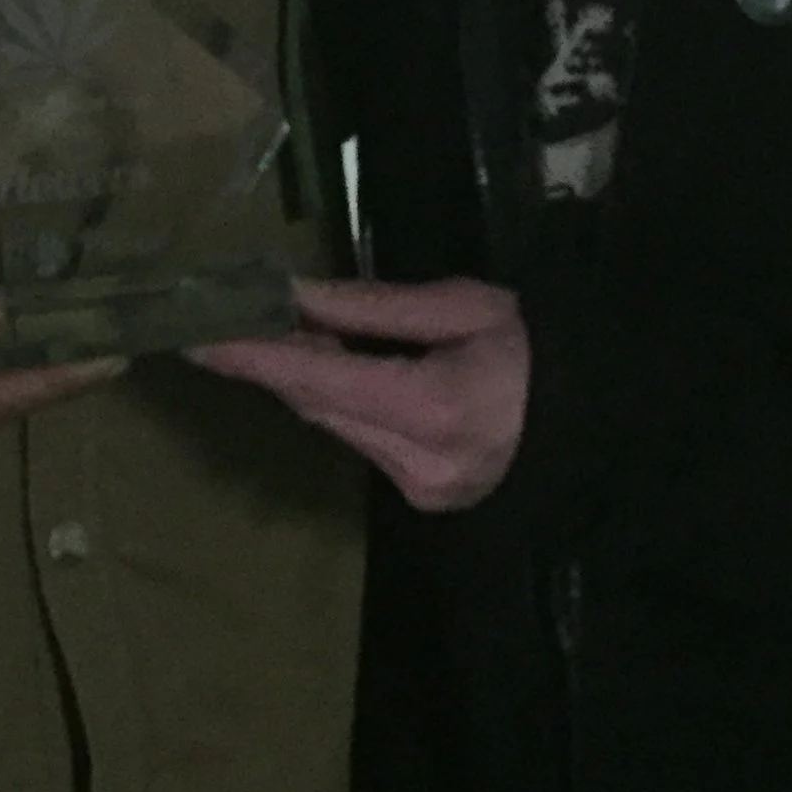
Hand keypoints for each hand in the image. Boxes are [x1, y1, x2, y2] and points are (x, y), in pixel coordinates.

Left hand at [194, 273, 527, 513]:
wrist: (597, 418)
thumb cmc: (537, 348)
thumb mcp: (463, 306)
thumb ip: (371, 306)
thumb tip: (292, 293)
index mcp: (431, 407)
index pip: (315, 379)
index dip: (251, 358)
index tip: (195, 338)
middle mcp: (417, 462)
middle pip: (315, 406)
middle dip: (275, 361)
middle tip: (237, 315)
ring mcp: (419, 489)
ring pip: (333, 426)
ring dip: (308, 380)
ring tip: (291, 330)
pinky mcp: (421, 498)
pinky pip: (360, 440)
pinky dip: (344, 403)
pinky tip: (342, 367)